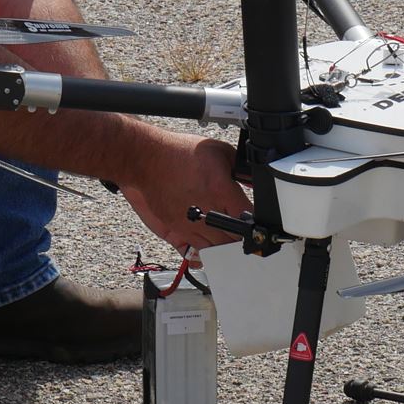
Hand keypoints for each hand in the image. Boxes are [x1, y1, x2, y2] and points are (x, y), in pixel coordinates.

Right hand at [119, 132, 250, 255]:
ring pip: (217, 249)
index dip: (257, 222)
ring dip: (225, 245)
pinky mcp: (176, 231)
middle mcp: (207, 212)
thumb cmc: (179, 153)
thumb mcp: (219, 151)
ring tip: (227, 236)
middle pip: (235, 239)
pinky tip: (209, 243)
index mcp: (221, 191)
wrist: (145, 160)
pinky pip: (195, 251)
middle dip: (242, 235)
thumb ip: (241, 170)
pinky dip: (205, 250)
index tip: (258, 221)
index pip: (250, 219)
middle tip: (244, 229)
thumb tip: (254, 182)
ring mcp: (190, 225)